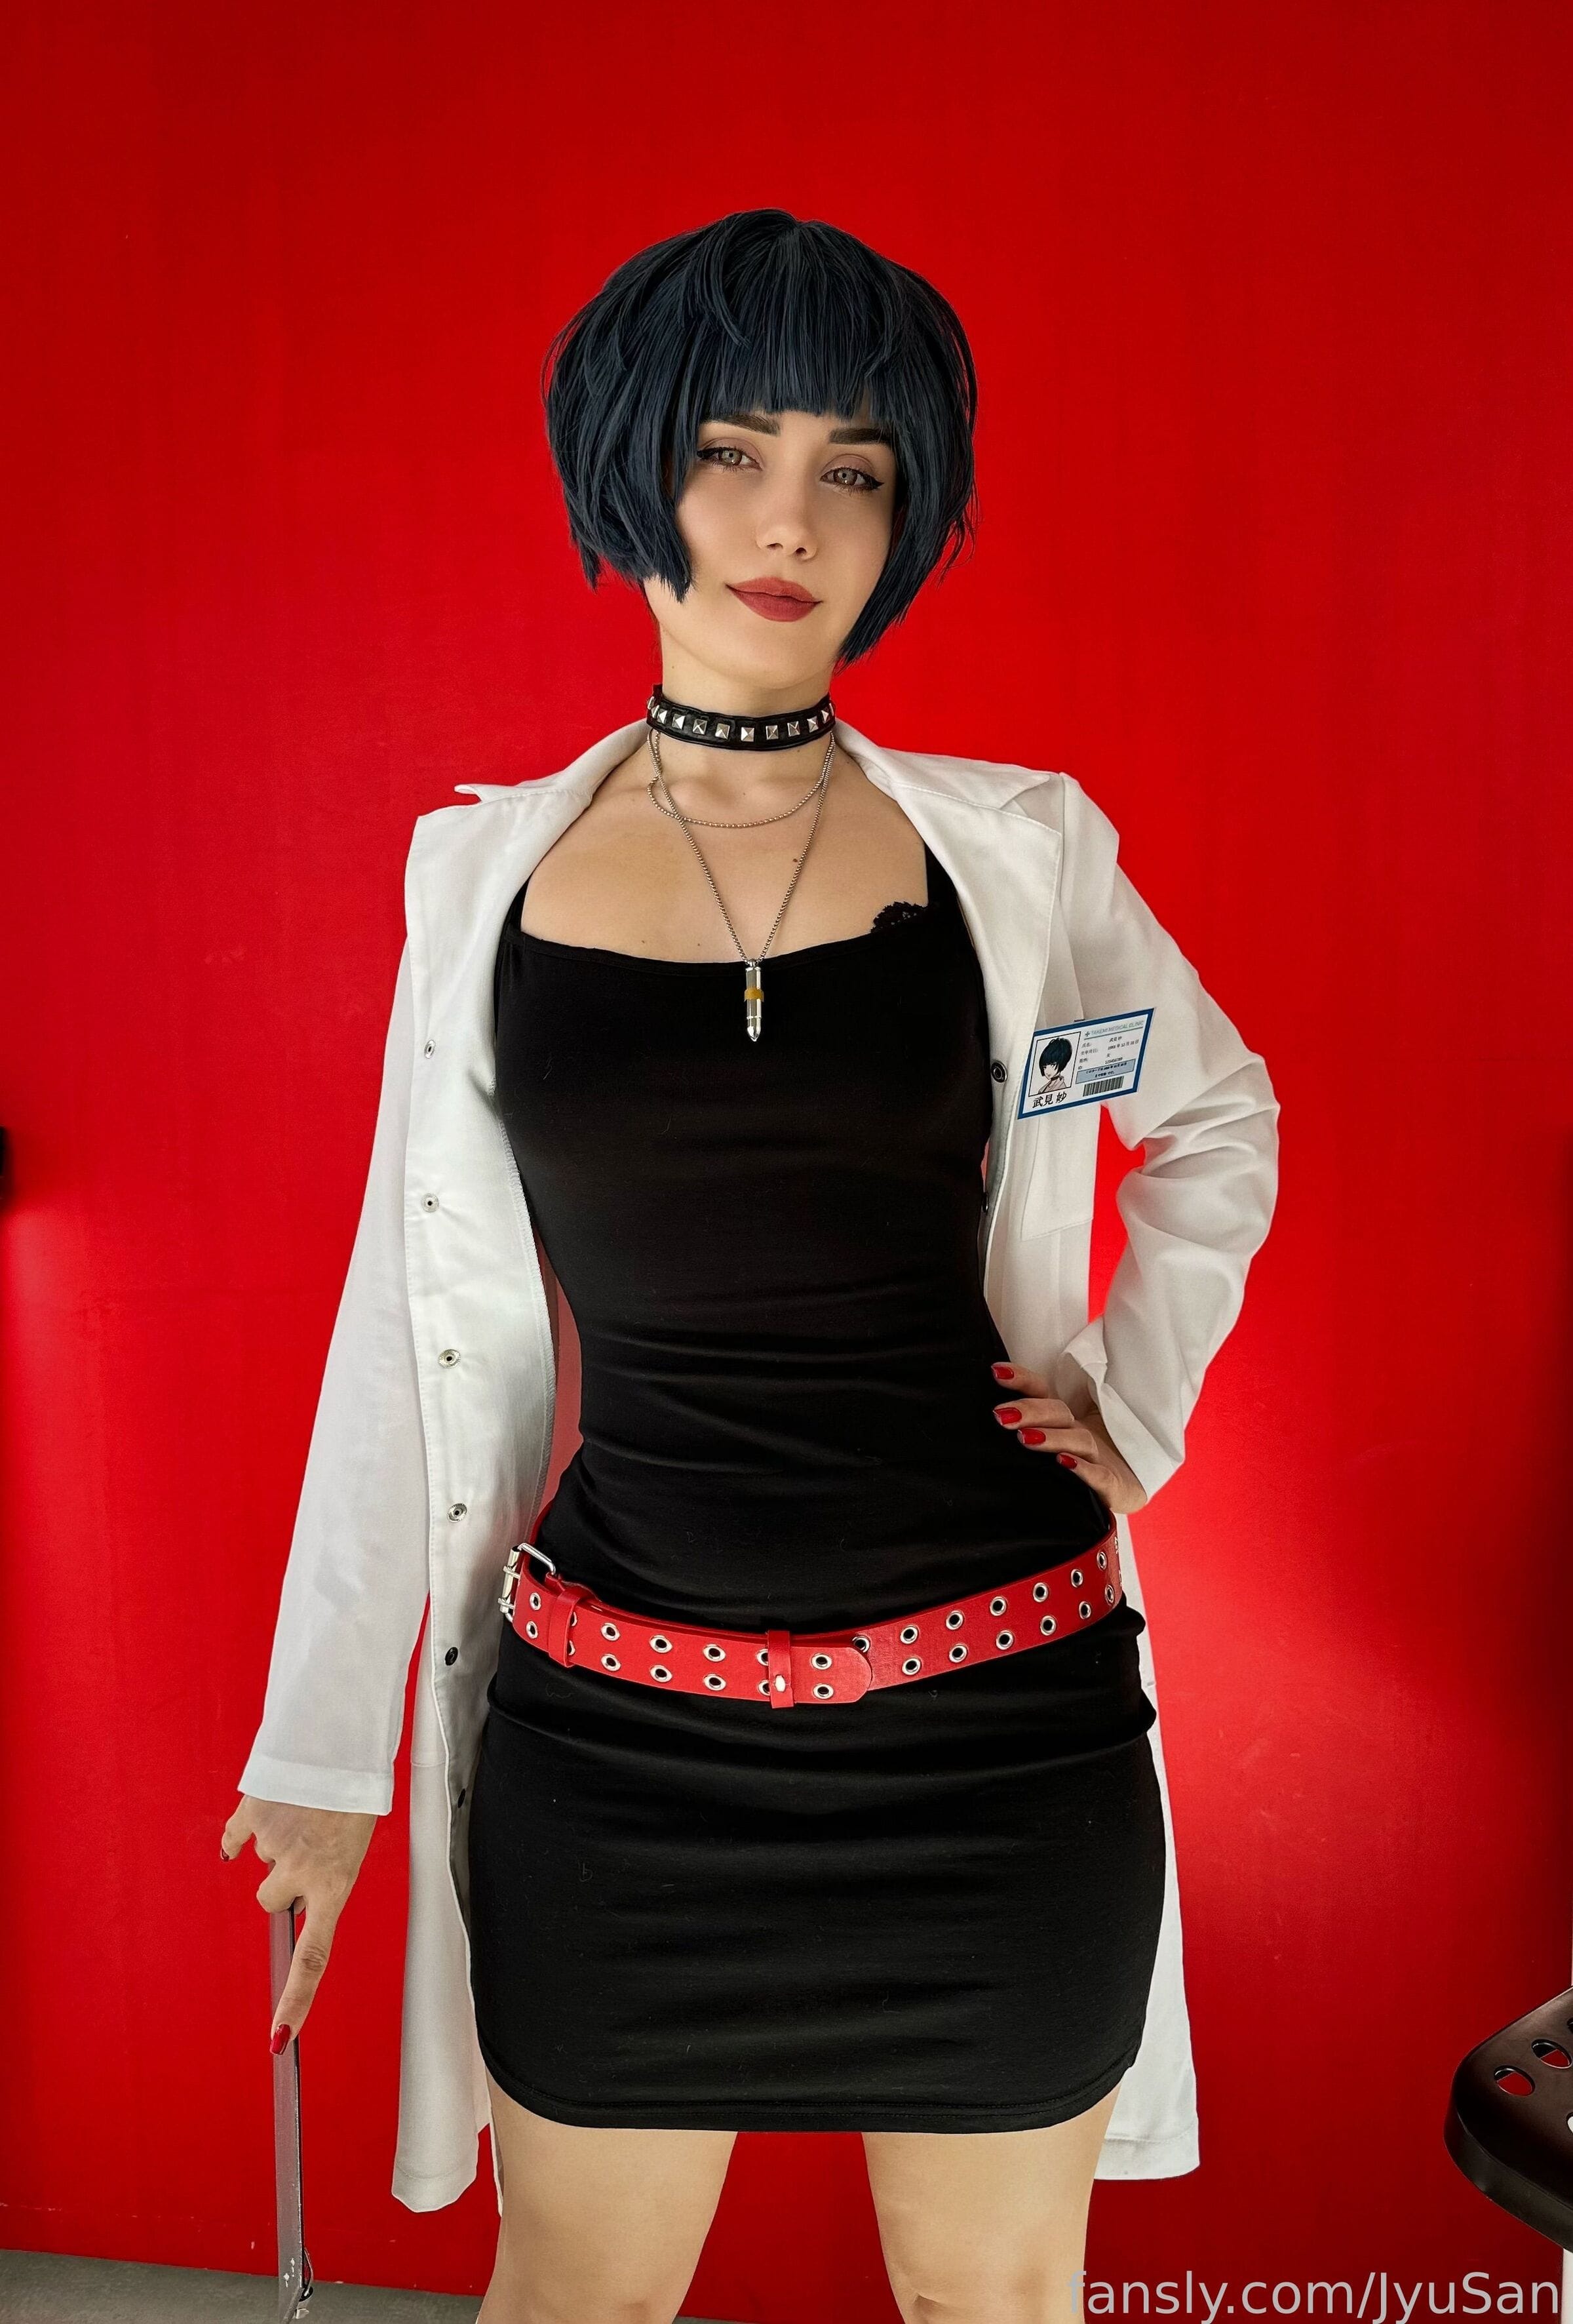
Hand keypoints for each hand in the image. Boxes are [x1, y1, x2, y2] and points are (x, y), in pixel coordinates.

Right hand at [220, 1796, 377, 2050]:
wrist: (341, 1739)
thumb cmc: (355, 1791)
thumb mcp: (354, 1842)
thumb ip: (324, 1874)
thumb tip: (288, 1898)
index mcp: (336, 1882)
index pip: (314, 1957)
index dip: (295, 2000)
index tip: (278, 2039)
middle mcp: (301, 1871)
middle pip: (274, 1897)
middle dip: (286, 1878)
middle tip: (312, 1842)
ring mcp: (273, 1845)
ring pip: (262, 1861)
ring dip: (277, 1844)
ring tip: (303, 1811)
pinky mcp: (251, 1815)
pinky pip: (234, 1837)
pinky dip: (237, 1835)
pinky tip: (251, 1822)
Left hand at [989, 1362, 1149, 1516]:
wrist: (1130, 1497)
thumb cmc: (1088, 1466)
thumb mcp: (1062, 1444)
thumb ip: (1036, 1428)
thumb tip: (998, 1416)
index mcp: (1067, 1421)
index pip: (1044, 1393)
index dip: (1023, 1380)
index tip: (997, 1372)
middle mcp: (1082, 1435)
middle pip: (1059, 1413)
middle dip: (1030, 1411)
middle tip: (1000, 1414)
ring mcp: (1101, 1458)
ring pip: (1078, 1440)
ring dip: (1052, 1437)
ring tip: (1023, 1438)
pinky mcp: (1114, 1486)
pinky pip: (1100, 1476)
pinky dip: (1084, 1469)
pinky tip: (1064, 1463)